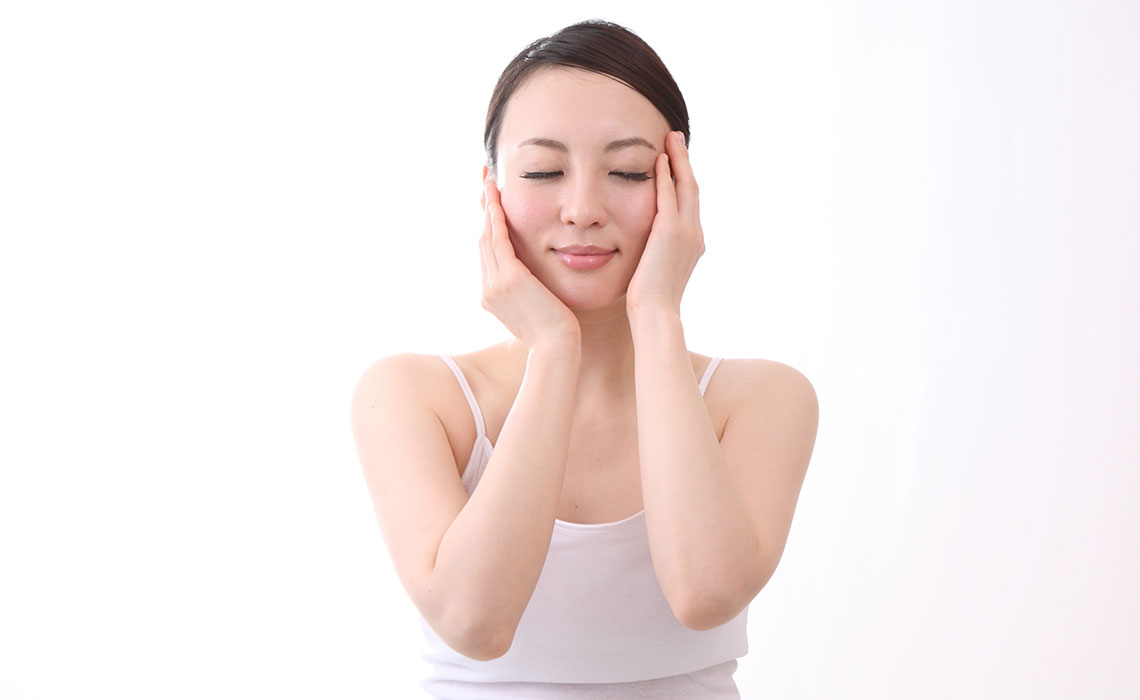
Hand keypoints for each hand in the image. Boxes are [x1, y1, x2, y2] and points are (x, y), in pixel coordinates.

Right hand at [480, 179, 580, 349]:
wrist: (556, 348)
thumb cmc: (555, 333)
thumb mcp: (536, 309)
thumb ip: (530, 292)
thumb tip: (535, 284)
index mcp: (492, 295)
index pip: (487, 254)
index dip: (488, 226)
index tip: (491, 205)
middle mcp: (487, 289)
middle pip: (482, 241)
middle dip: (484, 211)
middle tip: (486, 184)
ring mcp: (494, 284)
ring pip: (486, 237)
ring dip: (488, 208)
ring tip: (489, 183)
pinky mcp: (508, 279)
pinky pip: (498, 241)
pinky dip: (497, 219)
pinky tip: (498, 201)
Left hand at [626, 131, 704, 316]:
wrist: (655, 313)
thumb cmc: (650, 302)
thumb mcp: (656, 273)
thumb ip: (655, 254)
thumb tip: (645, 251)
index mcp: (693, 243)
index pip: (689, 204)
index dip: (683, 181)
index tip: (676, 162)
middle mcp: (695, 234)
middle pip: (693, 189)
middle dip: (685, 162)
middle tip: (676, 139)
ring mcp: (686, 232)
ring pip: (685, 186)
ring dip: (678, 160)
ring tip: (671, 138)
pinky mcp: (670, 232)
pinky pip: (669, 196)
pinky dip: (665, 175)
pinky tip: (658, 159)